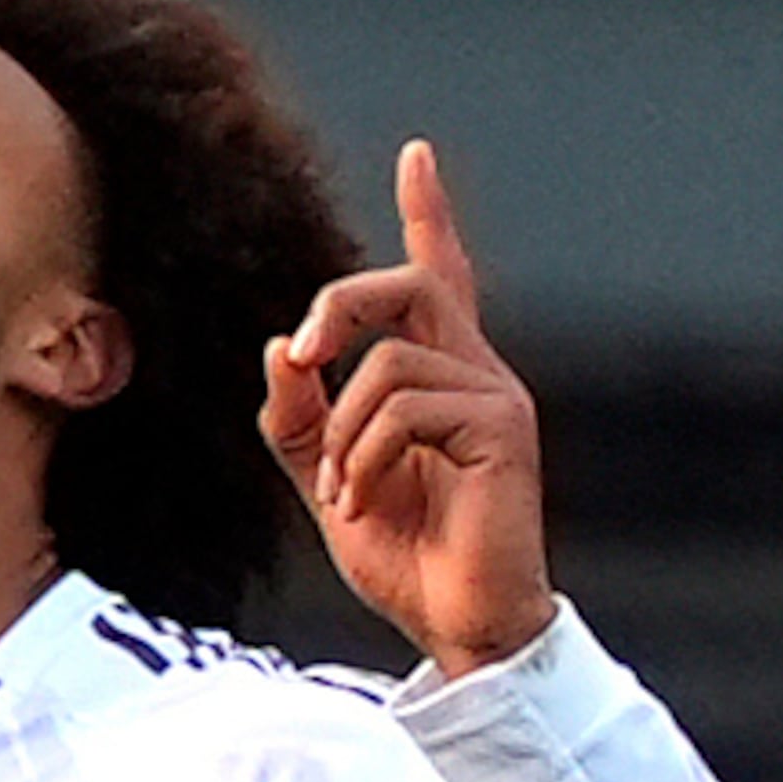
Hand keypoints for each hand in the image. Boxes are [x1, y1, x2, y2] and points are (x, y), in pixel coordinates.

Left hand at [259, 141, 553, 678]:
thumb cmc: (409, 560)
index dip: (428, 215)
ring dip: (340, 432)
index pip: (438, 278)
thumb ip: (298, 420)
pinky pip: (404, 409)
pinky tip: (362, 504)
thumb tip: (280, 350)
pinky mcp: (502, 429)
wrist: (460, 626)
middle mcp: (476, 374)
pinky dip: (361, 458)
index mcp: (440, 379)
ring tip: (340, 492)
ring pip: (390, 362)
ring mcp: (495, 397)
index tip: (415, 156)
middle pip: (408, 284)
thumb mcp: (328, 482)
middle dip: (341, 304)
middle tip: (302, 353)